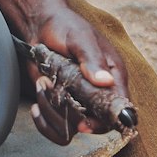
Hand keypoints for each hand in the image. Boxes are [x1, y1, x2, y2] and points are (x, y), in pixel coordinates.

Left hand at [26, 6, 128, 145]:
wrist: (40, 26)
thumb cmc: (65, 27)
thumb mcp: (80, 38)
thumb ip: (92, 59)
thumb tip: (106, 80)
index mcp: (113, 76)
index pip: (119, 109)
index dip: (106, 120)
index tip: (85, 122)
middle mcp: (100, 93)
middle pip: (97, 125)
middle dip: (72, 116)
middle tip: (57, 96)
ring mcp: (81, 102)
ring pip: (73, 128)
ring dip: (52, 112)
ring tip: (43, 84)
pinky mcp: (62, 106)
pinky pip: (57, 129)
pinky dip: (43, 122)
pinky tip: (36, 106)